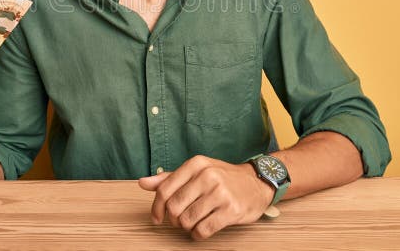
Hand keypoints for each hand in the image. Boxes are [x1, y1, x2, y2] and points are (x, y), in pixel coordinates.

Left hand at [138, 155, 273, 239]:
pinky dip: (197, 234)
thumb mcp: (196, 171)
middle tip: (179, 220)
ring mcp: (220, 193)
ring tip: (193, 223)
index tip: (157, 218)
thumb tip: (142, 183)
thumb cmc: (222, 177)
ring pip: (187, 220)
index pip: (165, 189)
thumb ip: (169, 178)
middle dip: (173, 219)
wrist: (256, 182)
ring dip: (186, 227)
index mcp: (196, 164)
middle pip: (174, 207)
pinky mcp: (231, 210)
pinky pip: (203, 230)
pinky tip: (201, 230)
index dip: (157, 207)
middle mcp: (207, 176)